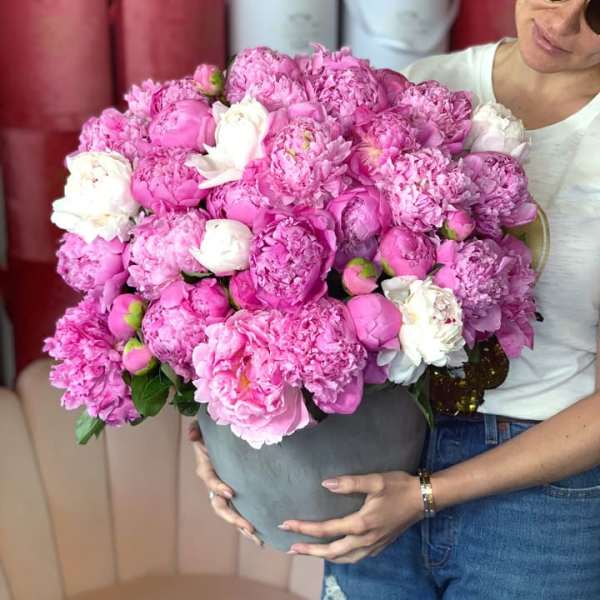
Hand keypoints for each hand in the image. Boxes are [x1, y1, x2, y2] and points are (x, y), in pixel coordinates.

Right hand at [188, 421, 261, 546]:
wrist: (220, 437)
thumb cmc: (213, 431)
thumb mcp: (204, 427)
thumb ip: (197, 429)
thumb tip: (193, 434)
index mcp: (206, 468)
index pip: (210, 480)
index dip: (218, 487)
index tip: (231, 493)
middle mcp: (214, 483)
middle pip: (220, 506)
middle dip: (234, 518)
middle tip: (249, 526)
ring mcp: (224, 491)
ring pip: (229, 513)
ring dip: (241, 525)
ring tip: (256, 536)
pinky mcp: (235, 494)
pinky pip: (239, 510)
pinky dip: (246, 523)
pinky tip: (259, 534)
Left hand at [279, 471, 423, 563]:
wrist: (423, 499)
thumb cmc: (399, 486)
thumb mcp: (375, 480)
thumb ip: (349, 483)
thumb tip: (326, 484)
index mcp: (361, 523)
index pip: (327, 529)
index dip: (305, 528)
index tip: (287, 525)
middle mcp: (366, 539)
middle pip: (332, 551)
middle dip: (309, 550)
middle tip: (290, 548)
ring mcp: (374, 545)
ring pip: (344, 559)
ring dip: (324, 557)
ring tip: (309, 552)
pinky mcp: (380, 545)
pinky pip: (355, 557)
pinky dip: (340, 557)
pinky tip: (336, 552)